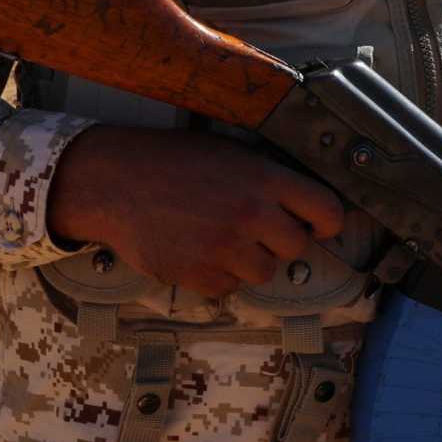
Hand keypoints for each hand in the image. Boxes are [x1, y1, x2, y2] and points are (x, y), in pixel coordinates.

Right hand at [46, 125, 345, 299]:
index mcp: (264, 178)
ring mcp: (225, 248)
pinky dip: (218, 275)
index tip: (318, 225)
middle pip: (297, 247)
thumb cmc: (171, 162)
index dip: (326, 222)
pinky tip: (197, 249)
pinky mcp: (199, 275)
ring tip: (220, 237)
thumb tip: (301, 207)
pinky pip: (228, 287)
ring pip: (264, 272)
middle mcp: (251, 214)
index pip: (327, 211)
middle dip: (281, 241)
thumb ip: (267, 180)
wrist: (115, 182)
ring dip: (249, 260)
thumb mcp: (228, 154)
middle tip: (257, 229)